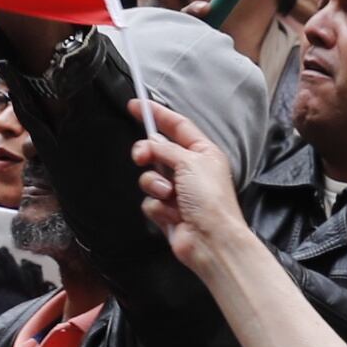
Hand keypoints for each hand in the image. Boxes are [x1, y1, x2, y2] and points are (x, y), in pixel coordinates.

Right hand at [128, 95, 252, 277]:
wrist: (211, 241)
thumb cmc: (210, 199)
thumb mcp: (190, 162)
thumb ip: (166, 149)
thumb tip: (152, 144)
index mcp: (203, 153)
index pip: (177, 126)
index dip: (157, 114)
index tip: (135, 105)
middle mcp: (190, 170)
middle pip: (159, 151)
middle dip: (148, 153)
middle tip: (141, 157)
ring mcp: (178, 192)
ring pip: (150, 177)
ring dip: (156, 185)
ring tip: (169, 196)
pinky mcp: (167, 211)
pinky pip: (149, 200)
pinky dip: (158, 206)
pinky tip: (171, 215)